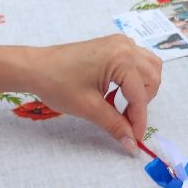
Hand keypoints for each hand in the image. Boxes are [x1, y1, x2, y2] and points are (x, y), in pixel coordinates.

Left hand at [27, 35, 160, 153]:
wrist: (35, 67)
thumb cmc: (57, 84)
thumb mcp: (89, 108)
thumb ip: (115, 125)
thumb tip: (132, 143)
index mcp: (121, 58)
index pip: (140, 94)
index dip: (139, 120)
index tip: (135, 140)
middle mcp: (125, 46)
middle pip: (152, 78)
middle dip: (142, 103)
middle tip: (126, 121)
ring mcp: (119, 43)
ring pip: (149, 67)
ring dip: (142, 89)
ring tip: (123, 106)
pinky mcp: (113, 46)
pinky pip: (137, 61)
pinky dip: (134, 78)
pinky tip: (117, 92)